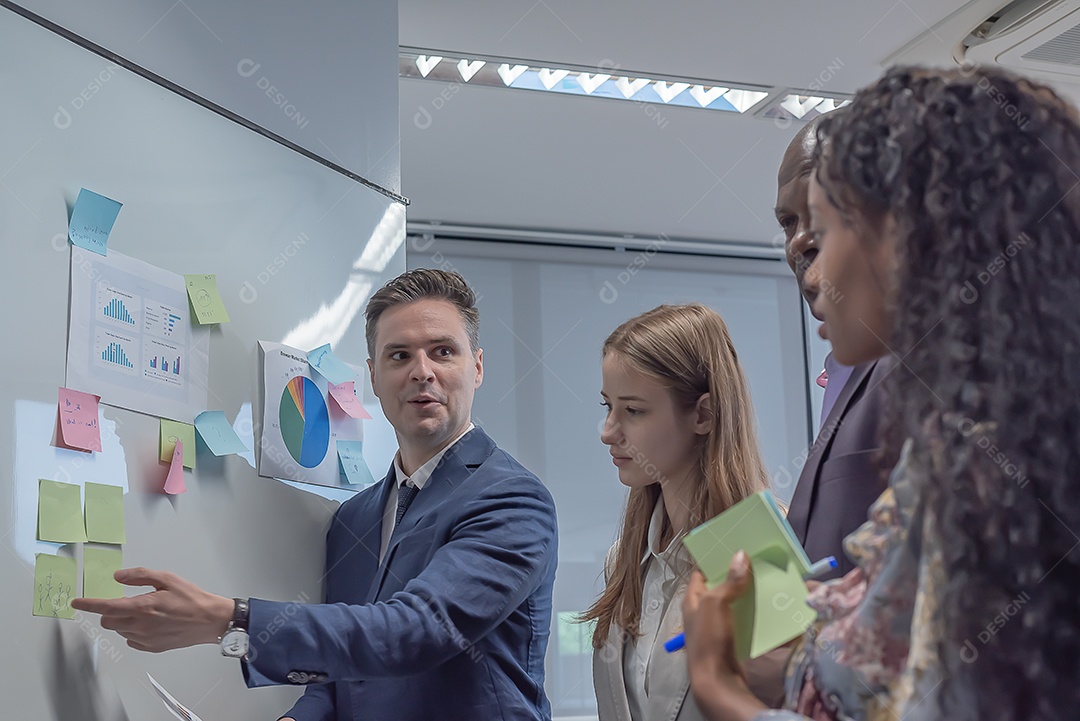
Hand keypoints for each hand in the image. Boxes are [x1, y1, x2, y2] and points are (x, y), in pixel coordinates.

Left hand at [71, 567, 233, 651]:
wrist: (210, 620)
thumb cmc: (191, 598)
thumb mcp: (167, 578)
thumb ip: (140, 576)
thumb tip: (118, 577)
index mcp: (141, 607)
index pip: (105, 607)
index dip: (88, 604)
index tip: (76, 602)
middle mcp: (139, 626)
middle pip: (108, 621)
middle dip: (110, 611)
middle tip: (126, 602)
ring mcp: (145, 639)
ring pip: (120, 631)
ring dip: (123, 621)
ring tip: (145, 612)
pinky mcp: (152, 648)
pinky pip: (131, 640)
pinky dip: (133, 632)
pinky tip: (150, 624)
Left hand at [682, 551, 767, 720]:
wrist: (717, 680)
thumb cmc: (710, 639)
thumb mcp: (716, 604)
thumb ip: (729, 581)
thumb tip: (741, 554)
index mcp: (692, 599)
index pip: (701, 572)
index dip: (715, 560)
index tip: (735, 548)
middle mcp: (702, 611)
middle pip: (720, 587)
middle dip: (737, 576)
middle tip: (758, 563)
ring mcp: (716, 626)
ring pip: (733, 604)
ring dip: (747, 595)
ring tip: (766, 581)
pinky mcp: (729, 639)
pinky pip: (742, 621)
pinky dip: (752, 613)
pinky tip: (767, 607)